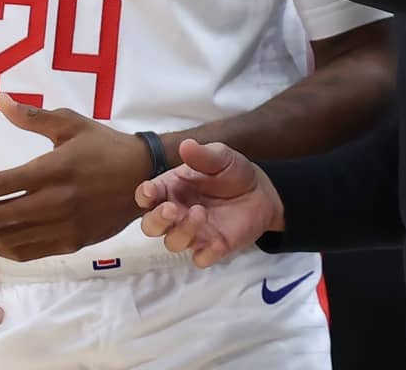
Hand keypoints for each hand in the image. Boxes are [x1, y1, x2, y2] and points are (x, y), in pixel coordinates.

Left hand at [0, 93, 153, 260]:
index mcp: (52, 170)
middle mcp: (56, 202)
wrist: (143, 176)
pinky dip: (6, 249)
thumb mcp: (70, 123)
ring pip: (12, 238)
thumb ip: (32, 116)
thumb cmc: (103, 145)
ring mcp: (64, 226)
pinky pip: (31, 252)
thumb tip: (0, 100)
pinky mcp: (72, 242)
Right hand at [135, 139, 282, 268]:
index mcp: (171, 188)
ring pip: (173, 242)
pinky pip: (200, 259)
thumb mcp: (221, 157)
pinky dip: (206, 254)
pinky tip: (218, 242)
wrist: (261, 192)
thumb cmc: (231, 172)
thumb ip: (203, 155)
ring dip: (182, 231)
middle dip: (157, 220)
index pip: (146, 196)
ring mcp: (193, 233)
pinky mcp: (212, 248)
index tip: (151, 192)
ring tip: (201, 212)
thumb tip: (186, 145)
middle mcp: (176, 213)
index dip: (145, 195)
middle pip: (151, 225)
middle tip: (172, 209)